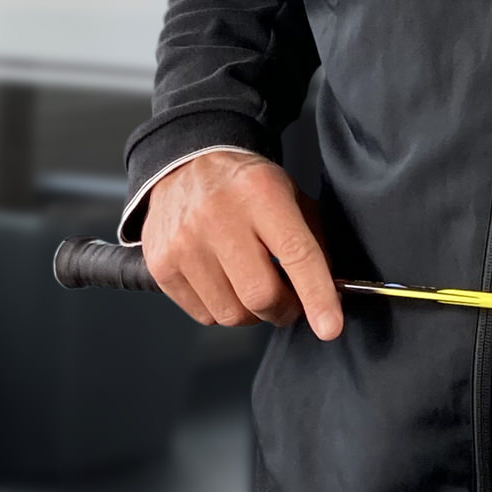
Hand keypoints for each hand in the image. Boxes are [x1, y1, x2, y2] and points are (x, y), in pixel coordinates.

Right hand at [141, 151, 342, 340]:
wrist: (186, 165)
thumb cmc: (245, 185)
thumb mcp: (289, 194)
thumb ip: (312, 241)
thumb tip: (329, 293)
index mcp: (261, 192)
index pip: (296, 253)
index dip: (317, 295)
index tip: (330, 327)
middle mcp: (218, 216)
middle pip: (260, 295)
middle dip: (285, 309)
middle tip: (290, 301)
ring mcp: (184, 242)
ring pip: (232, 313)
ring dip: (252, 313)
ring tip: (252, 285)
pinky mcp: (161, 264)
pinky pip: (204, 315)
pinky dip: (223, 309)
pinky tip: (224, 282)